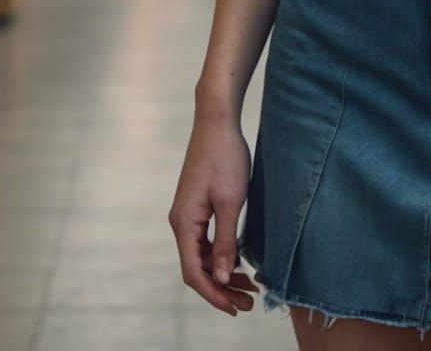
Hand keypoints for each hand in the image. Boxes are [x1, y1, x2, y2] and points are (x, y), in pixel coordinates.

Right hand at [170, 115, 258, 314]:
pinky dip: (222, 253)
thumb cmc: (225, 157)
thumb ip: (225, 242)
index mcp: (184, 223)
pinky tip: (241, 259)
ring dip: (224, 272)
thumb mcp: (230, 201)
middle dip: (222, 287)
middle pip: (198, 267)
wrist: (217, 121)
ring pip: (203, 254)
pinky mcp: (197, 205)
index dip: (214, 295)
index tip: (235, 308)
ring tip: (249, 285)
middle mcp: (181, 222)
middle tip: (249, 302)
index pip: (194, 272)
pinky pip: (206, 239)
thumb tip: (222, 278)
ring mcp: (188, 213)